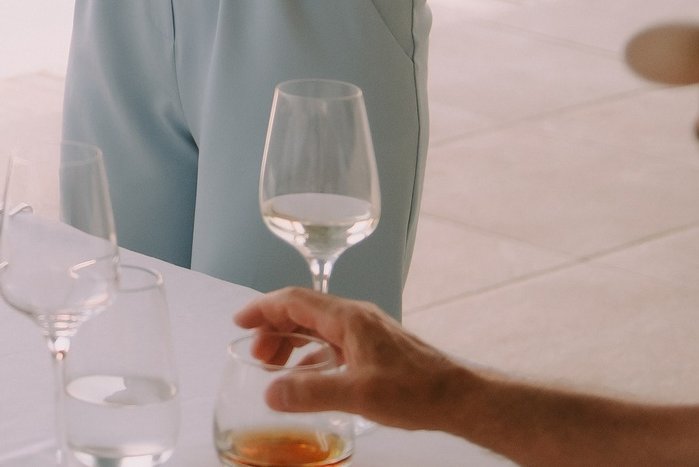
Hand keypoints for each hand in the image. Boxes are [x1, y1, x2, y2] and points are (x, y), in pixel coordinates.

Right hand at [229, 288, 473, 433]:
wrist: (459, 397)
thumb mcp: (358, 394)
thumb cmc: (416, 391)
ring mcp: (367, 332)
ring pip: (318, 328)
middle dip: (273, 329)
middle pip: (303, 312)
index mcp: (348, 318)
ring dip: (291, 343)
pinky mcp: (376, 349)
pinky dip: (312, 356)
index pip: (293, 301)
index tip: (240, 321)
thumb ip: (311, 393)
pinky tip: (309, 379)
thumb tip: (270, 393)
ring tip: (275, 367)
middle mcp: (355, 318)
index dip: (262, 309)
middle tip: (255, 354)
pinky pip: (333, 344)